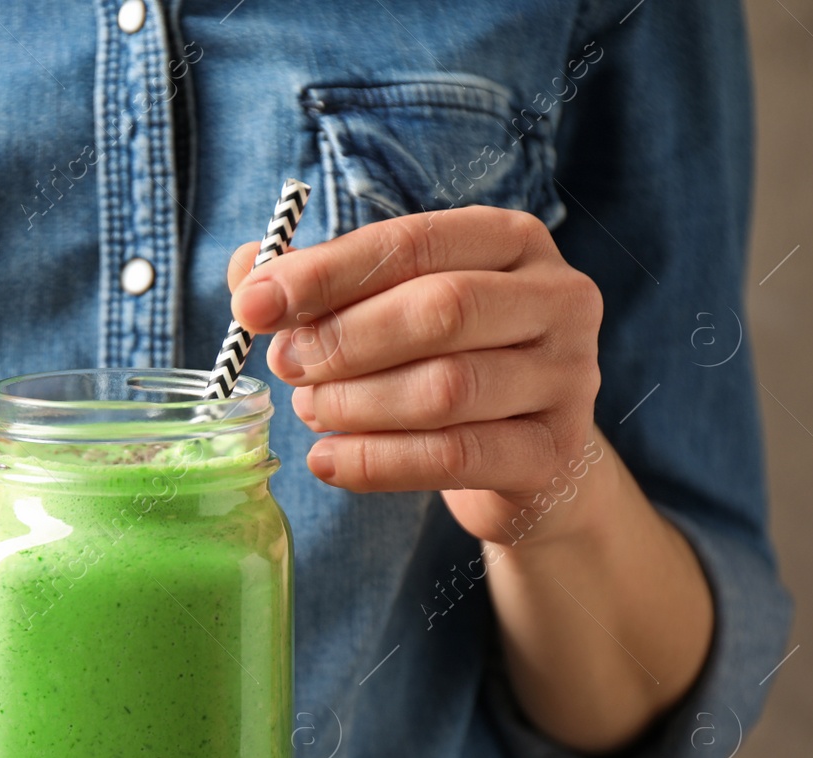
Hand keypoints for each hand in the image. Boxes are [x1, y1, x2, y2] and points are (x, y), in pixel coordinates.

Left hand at [229, 205, 603, 545]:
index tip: (253, 305)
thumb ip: (322, 284)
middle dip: (345, 340)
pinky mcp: (554, 454)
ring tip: (311, 412)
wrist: (524, 459)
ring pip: (446, 388)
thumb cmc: (445, 362)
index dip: (327, 273)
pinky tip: (327, 460)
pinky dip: (374, 462)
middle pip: (441, 310)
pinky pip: (453, 457)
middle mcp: (557, 298)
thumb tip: (245, 271)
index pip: (413, 242)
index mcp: (511, 240)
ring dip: (356, 404)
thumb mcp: (390, 309)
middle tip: (286, 366)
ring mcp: (567, 377)